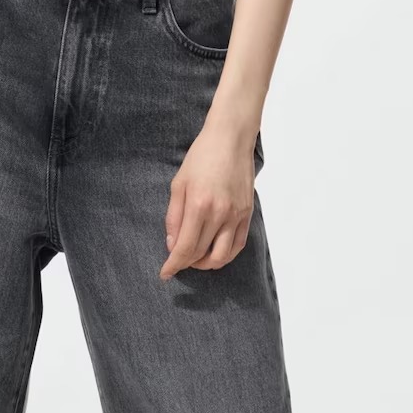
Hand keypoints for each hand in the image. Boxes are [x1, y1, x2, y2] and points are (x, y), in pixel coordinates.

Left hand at [160, 123, 259, 279]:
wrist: (231, 139)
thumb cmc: (201, 157)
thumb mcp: (178, 185)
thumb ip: (174, 218)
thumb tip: (172, 245)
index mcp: (198, 206)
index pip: (185, 248)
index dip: (173, 265)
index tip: (165, 273)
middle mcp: (220, 214)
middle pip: (201, 255)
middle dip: (186, 263)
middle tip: (177, 260)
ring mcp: (236, 215)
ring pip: (222, 256)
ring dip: (206, 263)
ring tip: (196, 257)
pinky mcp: (247, 214)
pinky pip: (238, 246)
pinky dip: (225, 255)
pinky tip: (214, 251)